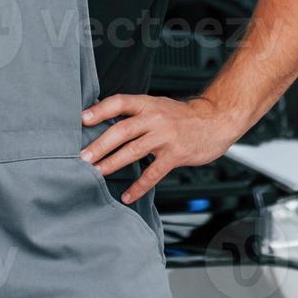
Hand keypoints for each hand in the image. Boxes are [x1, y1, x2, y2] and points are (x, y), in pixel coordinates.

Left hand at [80, 94, 241, 203]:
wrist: (216, 121)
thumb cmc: (183, 116)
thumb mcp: (158, 106)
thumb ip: (136, 113)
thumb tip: (105, 124)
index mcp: (148, 104)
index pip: (119, 102)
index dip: (100, 110)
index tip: (82, 119)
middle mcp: (155, 118)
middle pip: (122, 130)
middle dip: (100, 144)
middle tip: (83, 156)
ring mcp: (165, 137)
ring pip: (133, 151)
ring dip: (112, 163)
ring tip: (96, 173)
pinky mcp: (175, 155)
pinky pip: (153, 173)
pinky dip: (138, 186)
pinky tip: (127, 195)